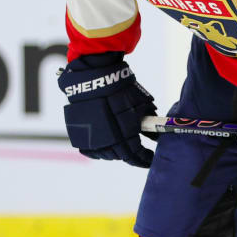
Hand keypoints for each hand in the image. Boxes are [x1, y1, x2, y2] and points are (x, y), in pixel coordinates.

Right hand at [57, 52, 156, 167]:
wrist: (95, 77)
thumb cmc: (122, 89)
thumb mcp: (141, 105)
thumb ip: (150, 123)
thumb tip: (157, 135)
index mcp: (125, 135)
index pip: (136, 156)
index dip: (144, 159)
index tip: (150, 159)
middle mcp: (108, 141)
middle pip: (121, 156)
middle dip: (132, 156)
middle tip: (137, 153)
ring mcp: (91, 138)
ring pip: (106, 154)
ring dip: (115, 154)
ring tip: (122, 148)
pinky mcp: (79, 133)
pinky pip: (90, 150)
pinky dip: (99, 151)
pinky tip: (105, 146)